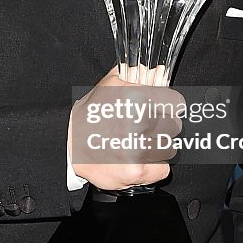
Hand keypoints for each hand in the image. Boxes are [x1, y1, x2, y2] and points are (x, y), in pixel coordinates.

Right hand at [68, 65, 184, 189]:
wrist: (66, 146)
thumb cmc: (88, 116)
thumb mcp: (109, 86)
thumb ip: (136, 76)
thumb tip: (158, 70)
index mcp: (137, 98)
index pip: (176, 103)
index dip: (168, 106)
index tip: (161, 110)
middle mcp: (140, 123)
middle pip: (174, 126)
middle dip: (162, 126)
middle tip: (144, 128)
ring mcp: (138, 150)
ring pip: (170, 148)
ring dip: (158, 147)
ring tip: (138, 144)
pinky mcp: (136, 172)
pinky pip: (162, 169)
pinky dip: (153, 167)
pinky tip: (137, 160)